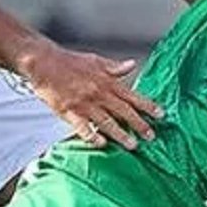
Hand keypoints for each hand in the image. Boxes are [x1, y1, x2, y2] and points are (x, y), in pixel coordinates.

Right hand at [16, 40, 161, 149]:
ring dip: (121, 134)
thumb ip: (114, 67)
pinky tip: (101, 144)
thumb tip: (131, 65)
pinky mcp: (69, 112)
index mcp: (107, 81)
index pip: (133, 96)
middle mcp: (99, 94)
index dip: (148, 106)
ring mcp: (85, 104)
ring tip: (132, 145)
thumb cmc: (70, 62)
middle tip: (151, 136)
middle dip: (139, 125)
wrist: (45, 63)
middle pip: (123, 111)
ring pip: (107, 122)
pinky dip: (92, 137)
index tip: (161, 115)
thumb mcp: (96, 60)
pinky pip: (83, 128)